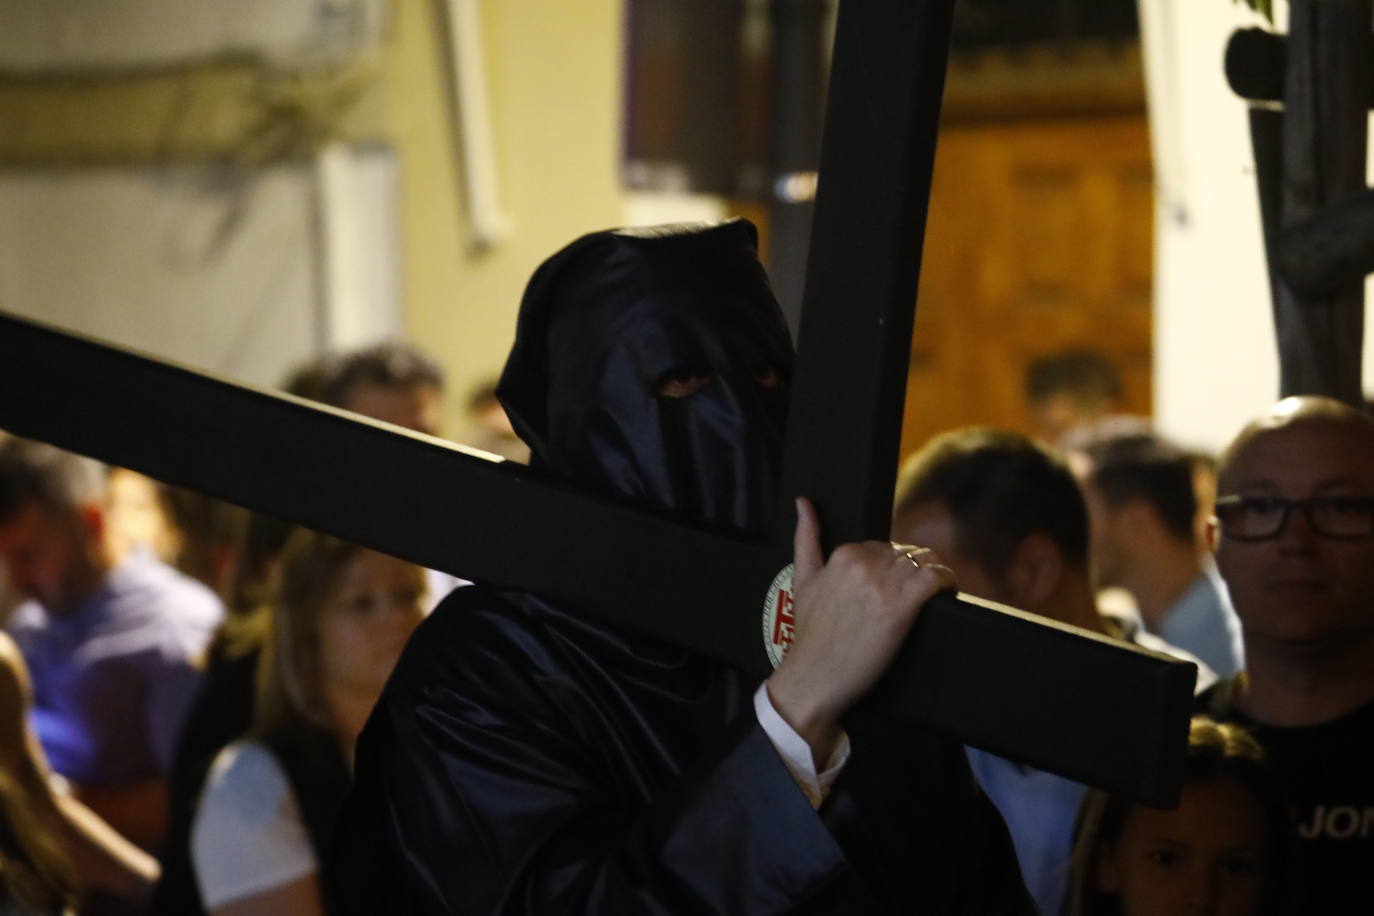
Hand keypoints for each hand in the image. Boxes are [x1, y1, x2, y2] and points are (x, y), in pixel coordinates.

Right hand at [765, 497, 953, 765]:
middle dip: (910, 571)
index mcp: (843, 555)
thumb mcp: (802, 580)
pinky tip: (947, 590)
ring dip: (932, 575)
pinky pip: (935, 578)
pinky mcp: (901, 606)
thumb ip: (805, 539)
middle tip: (910, 596)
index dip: (891, 566)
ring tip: (932, 593)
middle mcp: (864, 564)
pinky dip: (946, 580)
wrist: (814, 677)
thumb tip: (804, 503)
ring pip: (923, 562)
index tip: (893, 585)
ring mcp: (883, 584)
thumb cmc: (809, 635)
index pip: (881, 547)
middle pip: (905, 554)